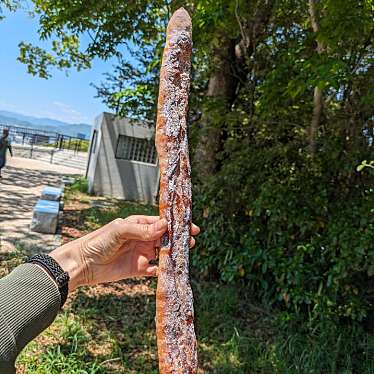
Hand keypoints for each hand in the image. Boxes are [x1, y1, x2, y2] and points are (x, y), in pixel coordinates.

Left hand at [50, 216, 199, 291]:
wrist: (83, 264)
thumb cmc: (98, 242)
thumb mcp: (120, 231)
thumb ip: (142, 230)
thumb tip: (164, 226)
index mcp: (138, 225)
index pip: (161, 223)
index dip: (175, 224)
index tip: (189, 226)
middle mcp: (142, 238)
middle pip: (165, 238)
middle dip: (178, 239)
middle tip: (191, 242)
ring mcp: (141, 254)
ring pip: (162, 253)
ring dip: (172, 254)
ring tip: (183, 255)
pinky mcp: (138, 269)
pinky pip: (154, 270)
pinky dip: (161, 270)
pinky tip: (163, 270)